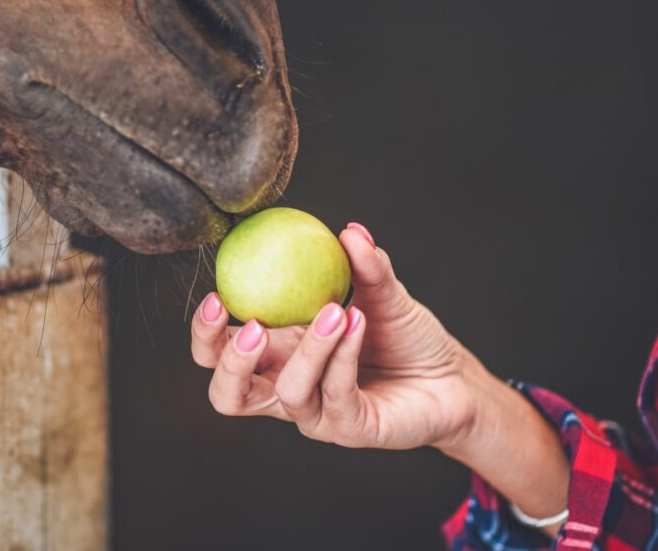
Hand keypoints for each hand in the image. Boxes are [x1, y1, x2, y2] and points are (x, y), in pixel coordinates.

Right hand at [191, 223, 477, 450]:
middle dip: (228, 361)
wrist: (452, 379)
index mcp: (278, 353)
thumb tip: (350, 230)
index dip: (205, 332)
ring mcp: (317, 413)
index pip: (220, 352)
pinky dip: (342, 355)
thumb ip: (365, 265)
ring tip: (335, 310)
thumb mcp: (383, 293)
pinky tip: (357, 322)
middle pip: (228, 395)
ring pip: (288, 391)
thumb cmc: (406, 338)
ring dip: (309, 349)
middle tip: (252, 325)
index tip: (215, 295)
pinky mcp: (349, 428)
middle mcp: (287, 386)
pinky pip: (335, 394)